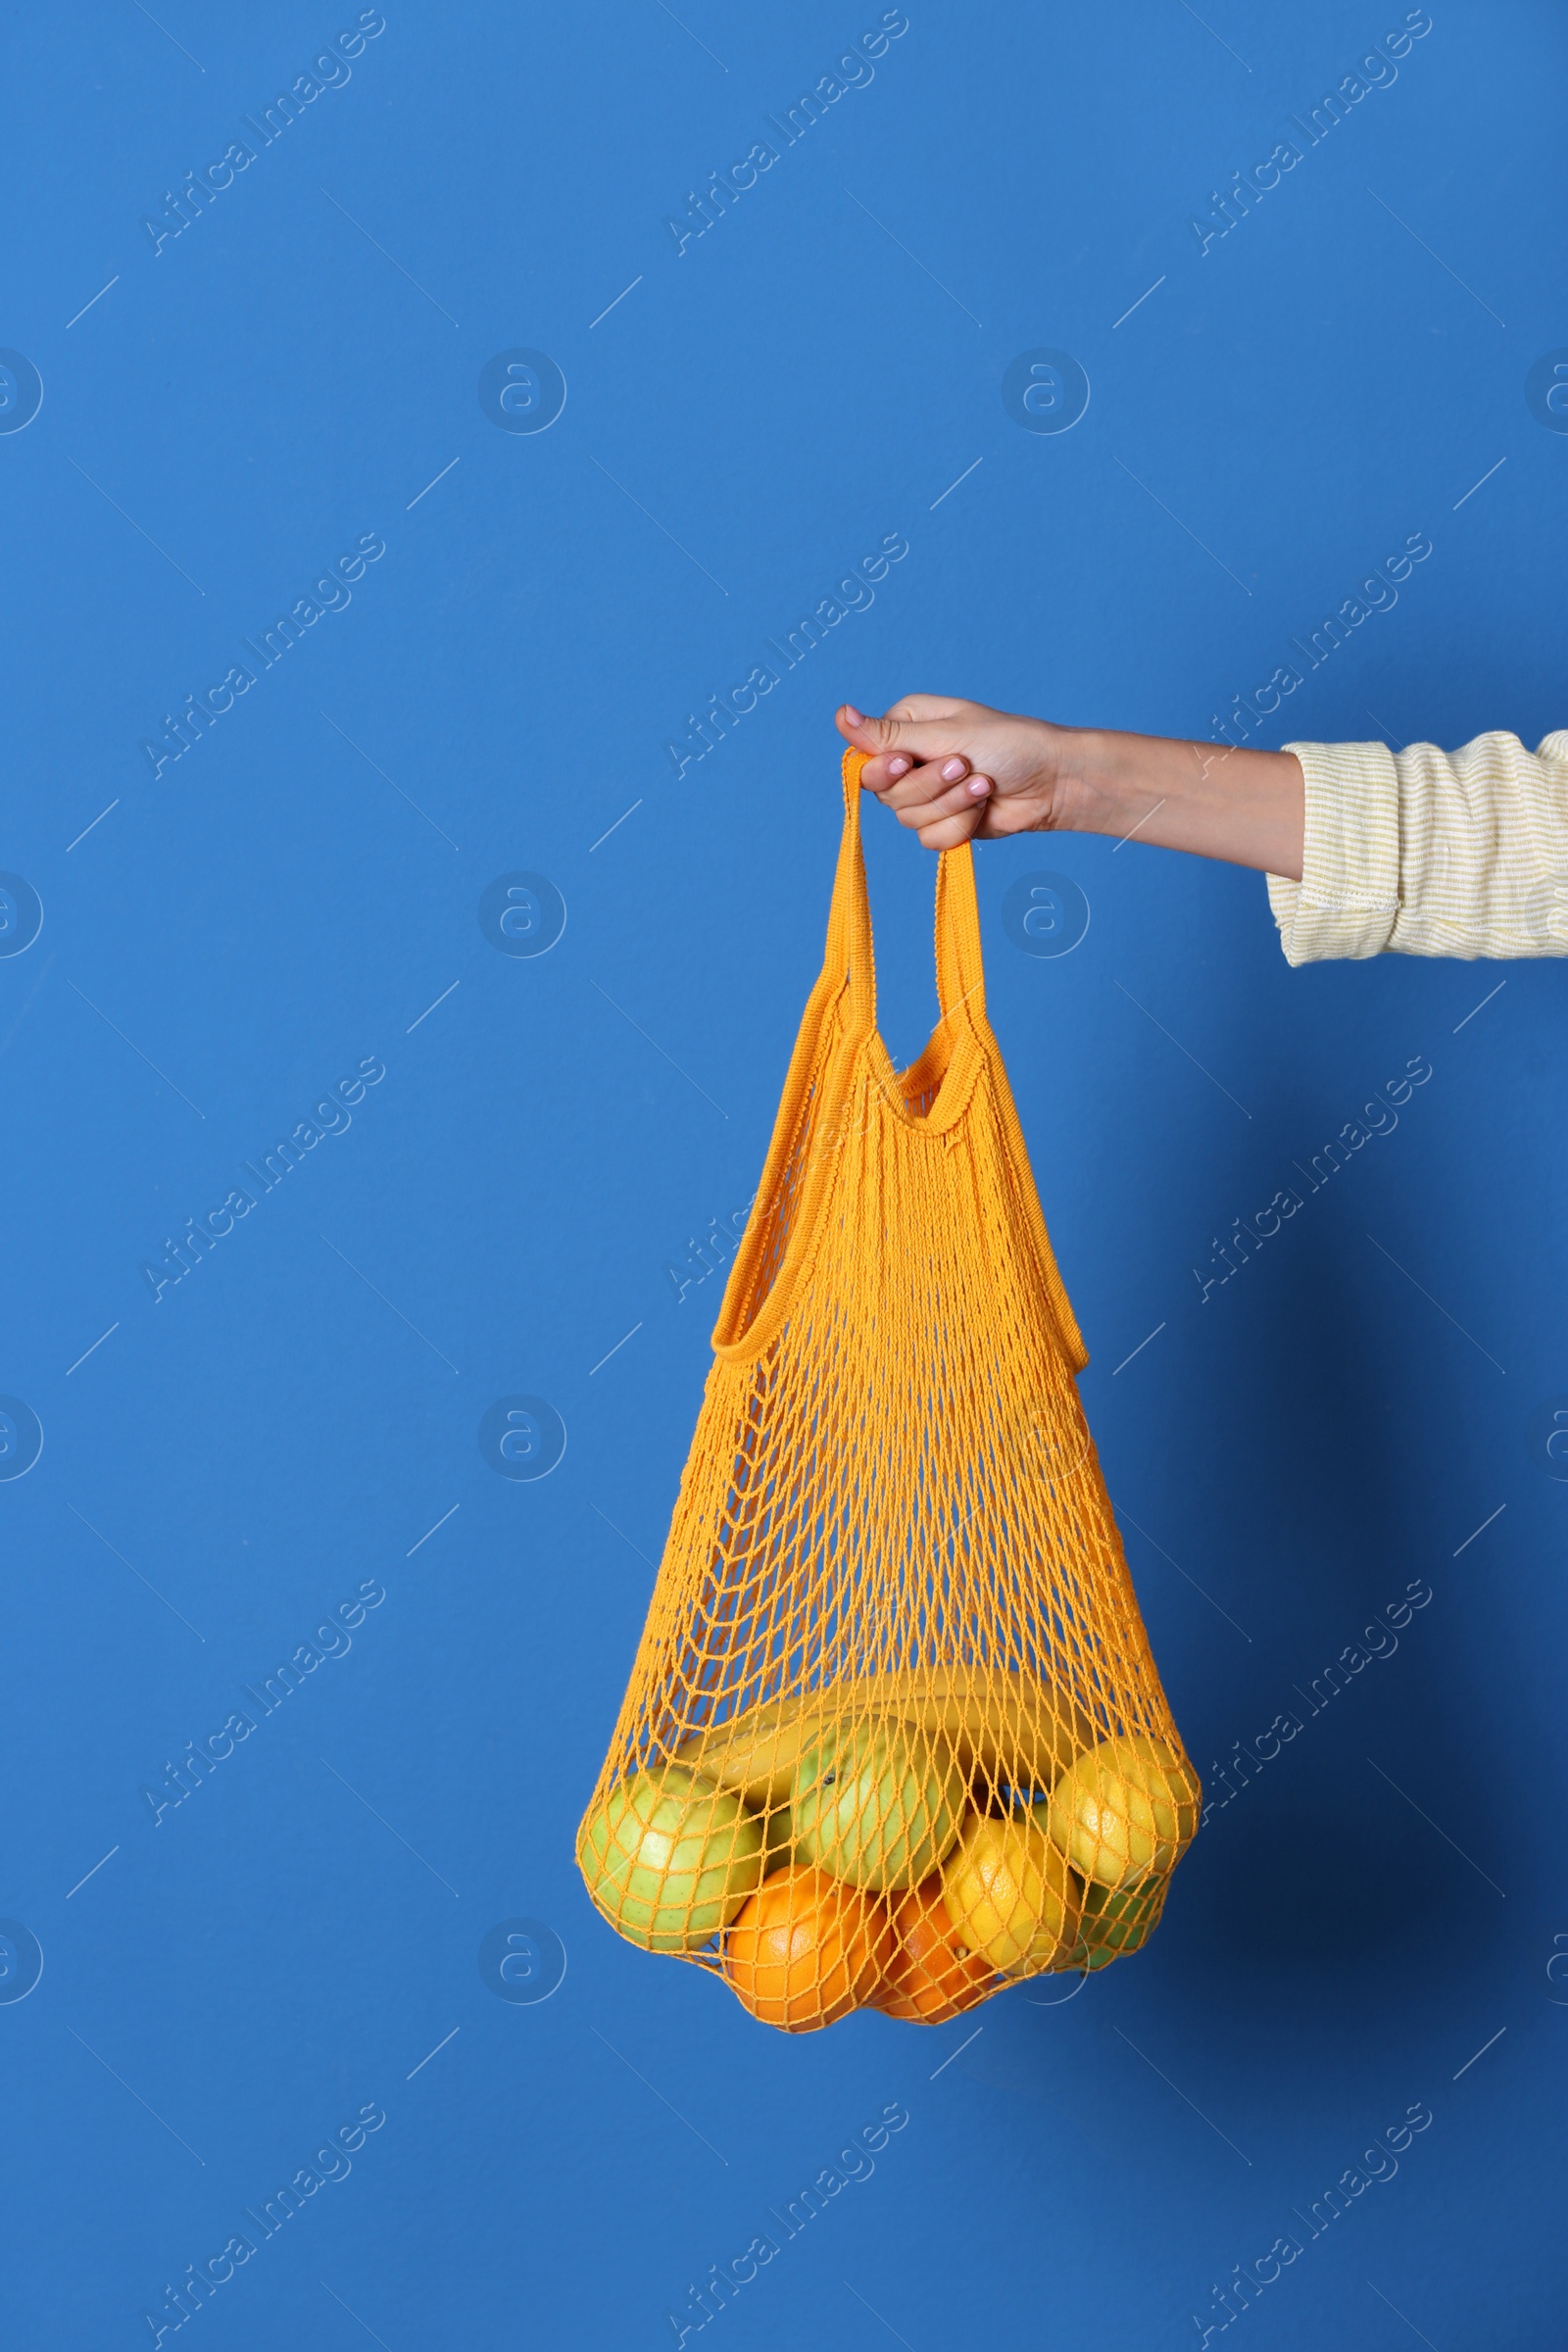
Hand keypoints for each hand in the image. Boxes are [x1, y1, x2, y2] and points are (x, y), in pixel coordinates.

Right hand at [835, 695, 1070, 849]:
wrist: (1052, 782)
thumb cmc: (1009, 744)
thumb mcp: (947, 734)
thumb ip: (890, 734)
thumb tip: (840, 715)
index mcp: (905, 728)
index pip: (866, 759)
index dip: (882, 770)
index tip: (906, 763)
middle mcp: (909, 762)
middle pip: (886, 794)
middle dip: (930, 787)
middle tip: (965, 766)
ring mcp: (926, 795)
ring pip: (908, 820)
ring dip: (951, 805)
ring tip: (983, 785)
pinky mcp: (942, 823)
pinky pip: (929, 840)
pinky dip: (959, 827)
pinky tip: (982, 808)